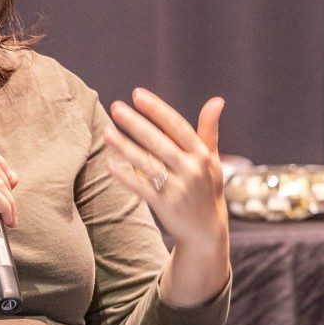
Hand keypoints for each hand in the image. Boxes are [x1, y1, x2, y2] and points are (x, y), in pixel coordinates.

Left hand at [104, 88, 227, 252]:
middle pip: (159, 142)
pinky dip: (126, 176)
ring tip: (106, 132)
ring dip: (125, 147)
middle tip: (115, 107)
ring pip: (148, 164)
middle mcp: (192, 170)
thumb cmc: (206, 188)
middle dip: (137, 124)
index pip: (177, 126)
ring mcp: (179, 188)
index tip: (137, 94)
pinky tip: (109, 164)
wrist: (206, 230)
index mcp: (202, 155)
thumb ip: (208, 131)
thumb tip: (217, 100)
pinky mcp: (165, 205)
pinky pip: (141, 187)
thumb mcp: (211, 160)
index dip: (157, 109)